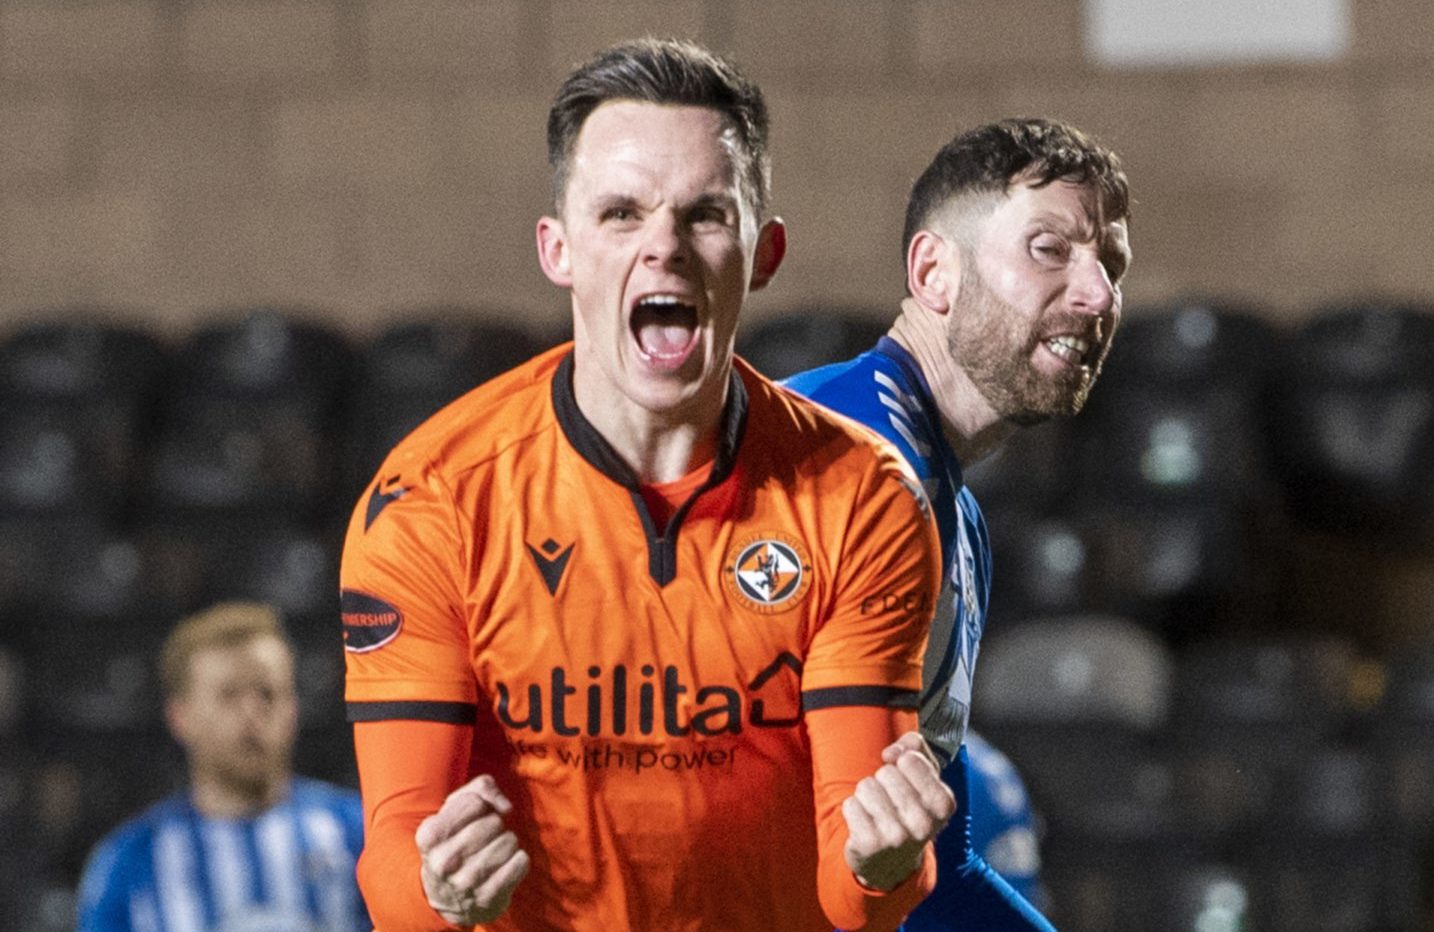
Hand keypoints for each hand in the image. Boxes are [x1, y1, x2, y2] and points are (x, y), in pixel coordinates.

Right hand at [415, 774, 530, 925]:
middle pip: (494, 823)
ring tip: (492, 853)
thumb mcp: (456, 808)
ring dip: (507, 843)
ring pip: (509, 841)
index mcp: (429, 836)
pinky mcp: (488, 899)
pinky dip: (518, 861)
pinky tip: (503, 868)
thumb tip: (506, 807)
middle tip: (483, 839)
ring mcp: (465, 883)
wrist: (447, 897)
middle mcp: (443, 862)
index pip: (474, 802)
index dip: (480, 807)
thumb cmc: (455, 840)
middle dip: (494, 825)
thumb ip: (482, 788)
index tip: (470, 820)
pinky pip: (521, 862)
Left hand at [841, 730, 955, 891]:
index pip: (910, 759)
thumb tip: (891, 753)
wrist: (893, 863)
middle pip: (886, 773)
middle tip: (891, 803)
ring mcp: (897, 837)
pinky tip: (865, 825)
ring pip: (866, 786)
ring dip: (866, 795)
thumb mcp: (924, 776)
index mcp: (943, 803)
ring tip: (877, 814)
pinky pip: (850, 804)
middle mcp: (923, 824)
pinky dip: (853, 810)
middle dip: (883, 782)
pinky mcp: (869, 845)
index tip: (906, 783)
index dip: (901, 765)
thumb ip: (915, 747)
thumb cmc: (909, 809)